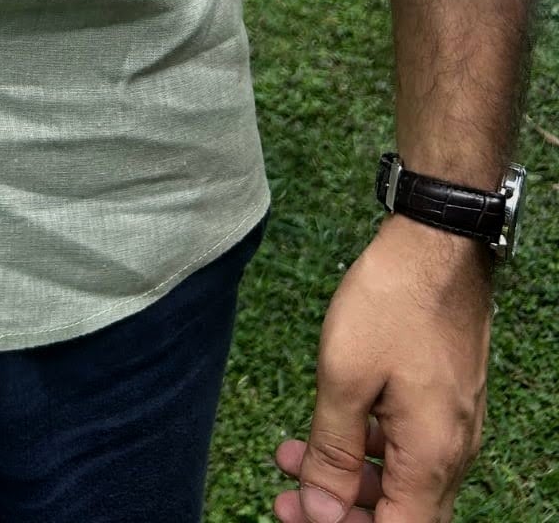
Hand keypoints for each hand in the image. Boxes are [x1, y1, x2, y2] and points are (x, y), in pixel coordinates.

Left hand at [271, 213, 493, 520]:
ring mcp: (452, 426)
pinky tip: (328, 425)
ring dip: (347, 476)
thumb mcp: (345, 375)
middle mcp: (452, 453)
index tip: (299, 514)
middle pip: (400, 514)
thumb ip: (332, 451)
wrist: (438, 244)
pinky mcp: (444, 400)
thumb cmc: (394, 301)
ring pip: (402, 480)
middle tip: (286, 496)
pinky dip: (367, 446)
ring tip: (290, 454)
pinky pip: (408, 446)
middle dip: (340, 511)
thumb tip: (320, 511)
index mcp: (432, 458)